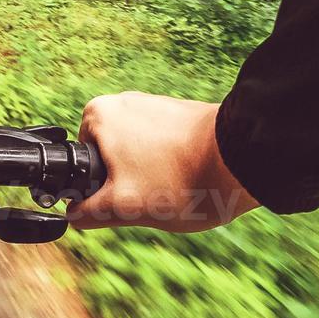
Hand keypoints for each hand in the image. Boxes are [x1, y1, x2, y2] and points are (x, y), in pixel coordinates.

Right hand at [68, 92, 258, 232]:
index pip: (80, 167)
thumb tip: (73, 215)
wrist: (245, 157)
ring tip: (174, 186)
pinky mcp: (179, 113)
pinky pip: (160, 148)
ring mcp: (153, 105)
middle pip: (108, 162)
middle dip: (124, 184)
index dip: (97, 193)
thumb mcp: (123, 207)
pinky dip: (170, 166)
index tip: (125, 200)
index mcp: (96, 116)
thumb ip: (88, 213)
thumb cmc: (181, 180)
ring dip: (150, 177)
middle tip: (150, 195)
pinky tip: (188, 176)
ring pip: (134, 157)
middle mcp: (121, 102)